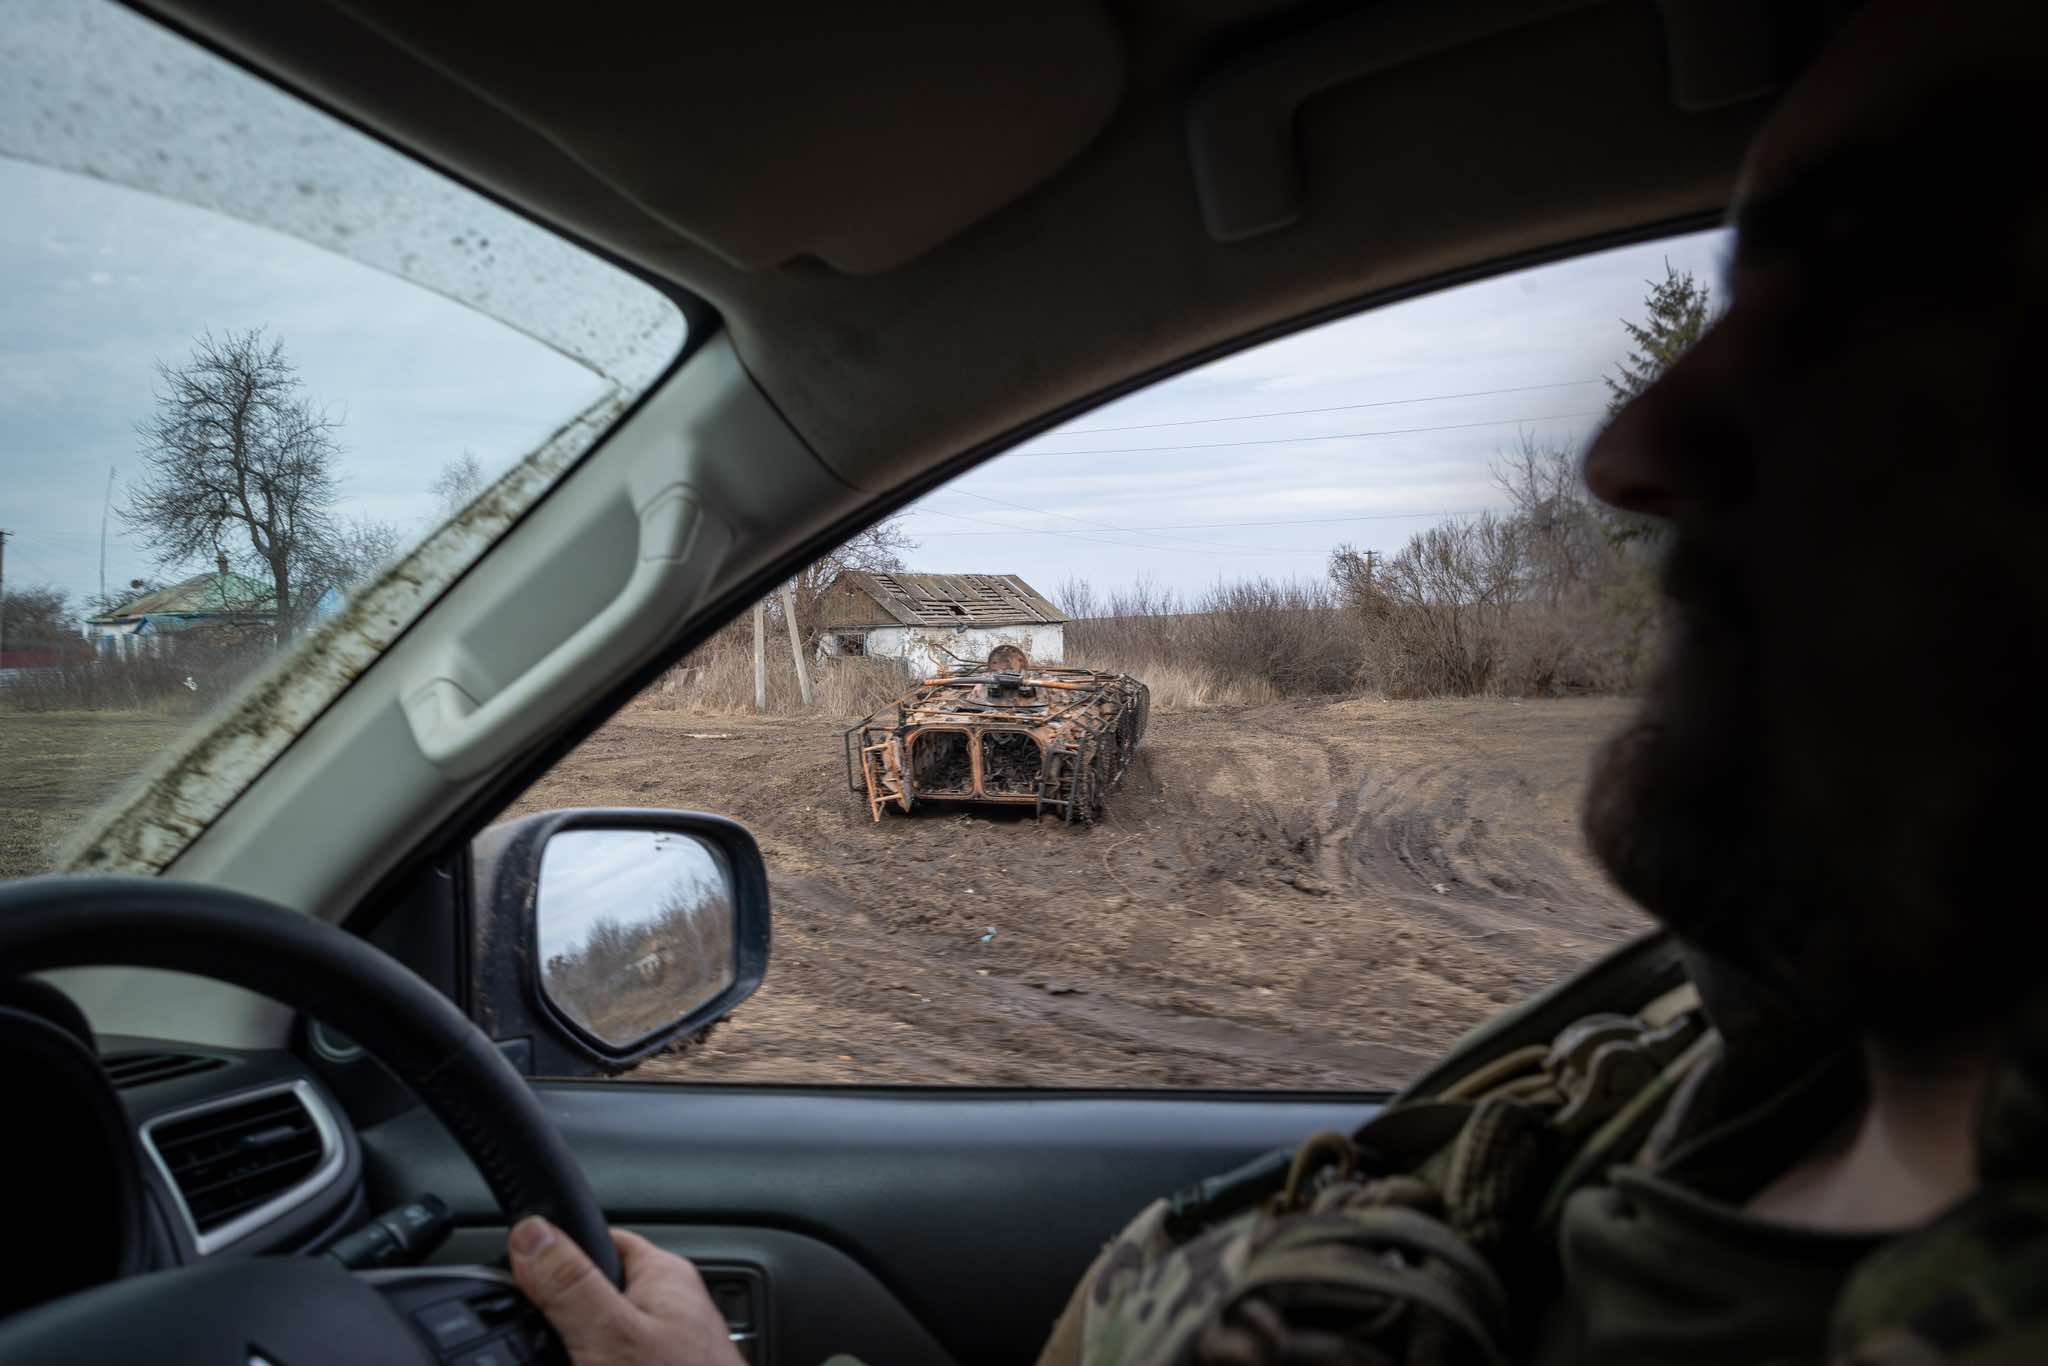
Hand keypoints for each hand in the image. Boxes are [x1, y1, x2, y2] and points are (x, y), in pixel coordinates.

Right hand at [509, 1216, 743, 1365]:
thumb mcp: (614, 1337)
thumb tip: (532, 1232)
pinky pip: (614, 1363)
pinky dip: (593, 1365)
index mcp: (664, 1278)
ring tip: (559, 1361)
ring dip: (573, 1356)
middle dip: (557, 1323)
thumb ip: (572, 1285)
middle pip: (592, 1299)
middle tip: (525, 1342)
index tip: (512, 1273)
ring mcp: (666, 1355)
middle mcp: (669, 1312)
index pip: (600, 1241)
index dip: (554, 1254)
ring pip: (598, 1344)